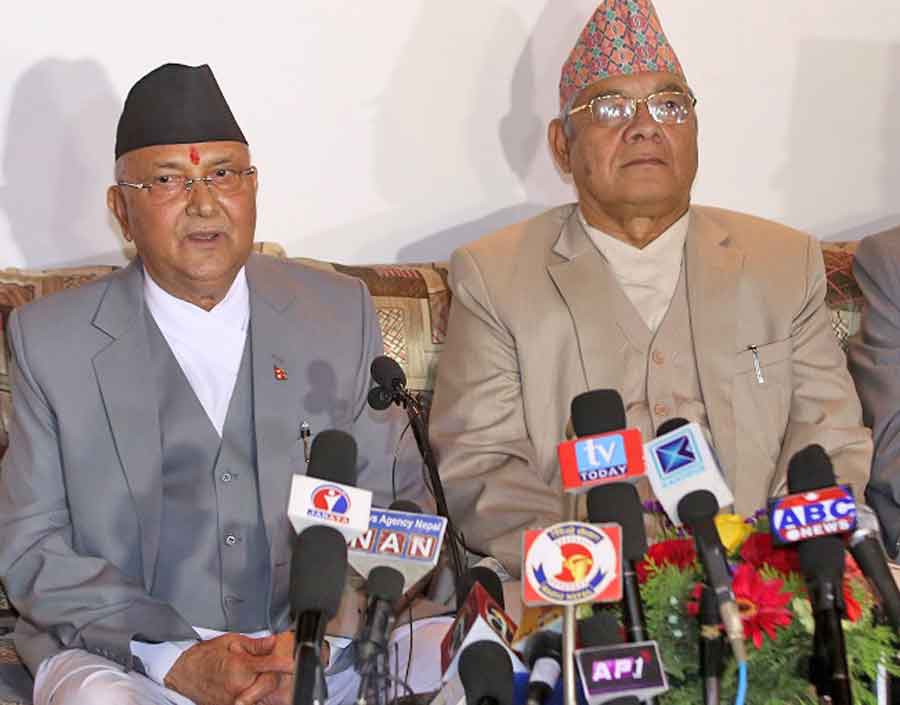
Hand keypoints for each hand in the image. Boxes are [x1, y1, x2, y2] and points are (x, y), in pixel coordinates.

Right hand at [163, 634, 290, 704]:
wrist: (184, 671)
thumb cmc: (206, 656)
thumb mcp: (231, 642)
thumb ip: (255, 644)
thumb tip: (274, 641)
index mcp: (240, 667)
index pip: (271, 665)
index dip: (286, 664)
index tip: (295, 663)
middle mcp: (239, 687)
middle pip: (269, 684)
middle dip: (273, 675)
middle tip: (268, 666)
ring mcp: (234, 700)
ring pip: (261, 696)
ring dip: (264, 687)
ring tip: (254, 677)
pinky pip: (250, 703)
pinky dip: (254, 697)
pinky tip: (250, 688)